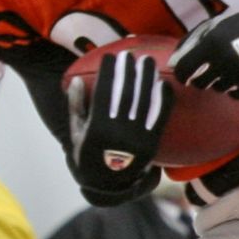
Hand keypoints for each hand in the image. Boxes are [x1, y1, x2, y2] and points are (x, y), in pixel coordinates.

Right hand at [68, 52, 172, 202]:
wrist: (108, 185)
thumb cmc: (87, 155)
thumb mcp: (75, 132)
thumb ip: (76, 106)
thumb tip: (74, 81)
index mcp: (97, 129)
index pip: (103, 93)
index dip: (107, 72)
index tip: (109, 56)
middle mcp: (118, 133)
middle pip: (125, 94)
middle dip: (128, 70)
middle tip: (130, 53)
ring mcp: (137, 139)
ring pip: (143, 102)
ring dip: (147, 78)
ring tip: (147, 61)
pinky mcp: (151, 144)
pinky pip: (159, 118)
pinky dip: (163, 100)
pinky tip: (163, 83)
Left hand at [168, 11, 238, 99]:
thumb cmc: (234, 27)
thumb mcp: (209, 28)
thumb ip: (189, 44)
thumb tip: (172, 65)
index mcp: (211, 45)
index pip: (185, 70)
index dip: (181, 74)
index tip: (185, 76)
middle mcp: (225, 61)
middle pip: (200, 83)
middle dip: (201, 78)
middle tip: (209, 70)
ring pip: (218, 89)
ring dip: (219, 82)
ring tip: (228, 68)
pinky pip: (235, 95)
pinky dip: (234, 89)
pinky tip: (238, 76)